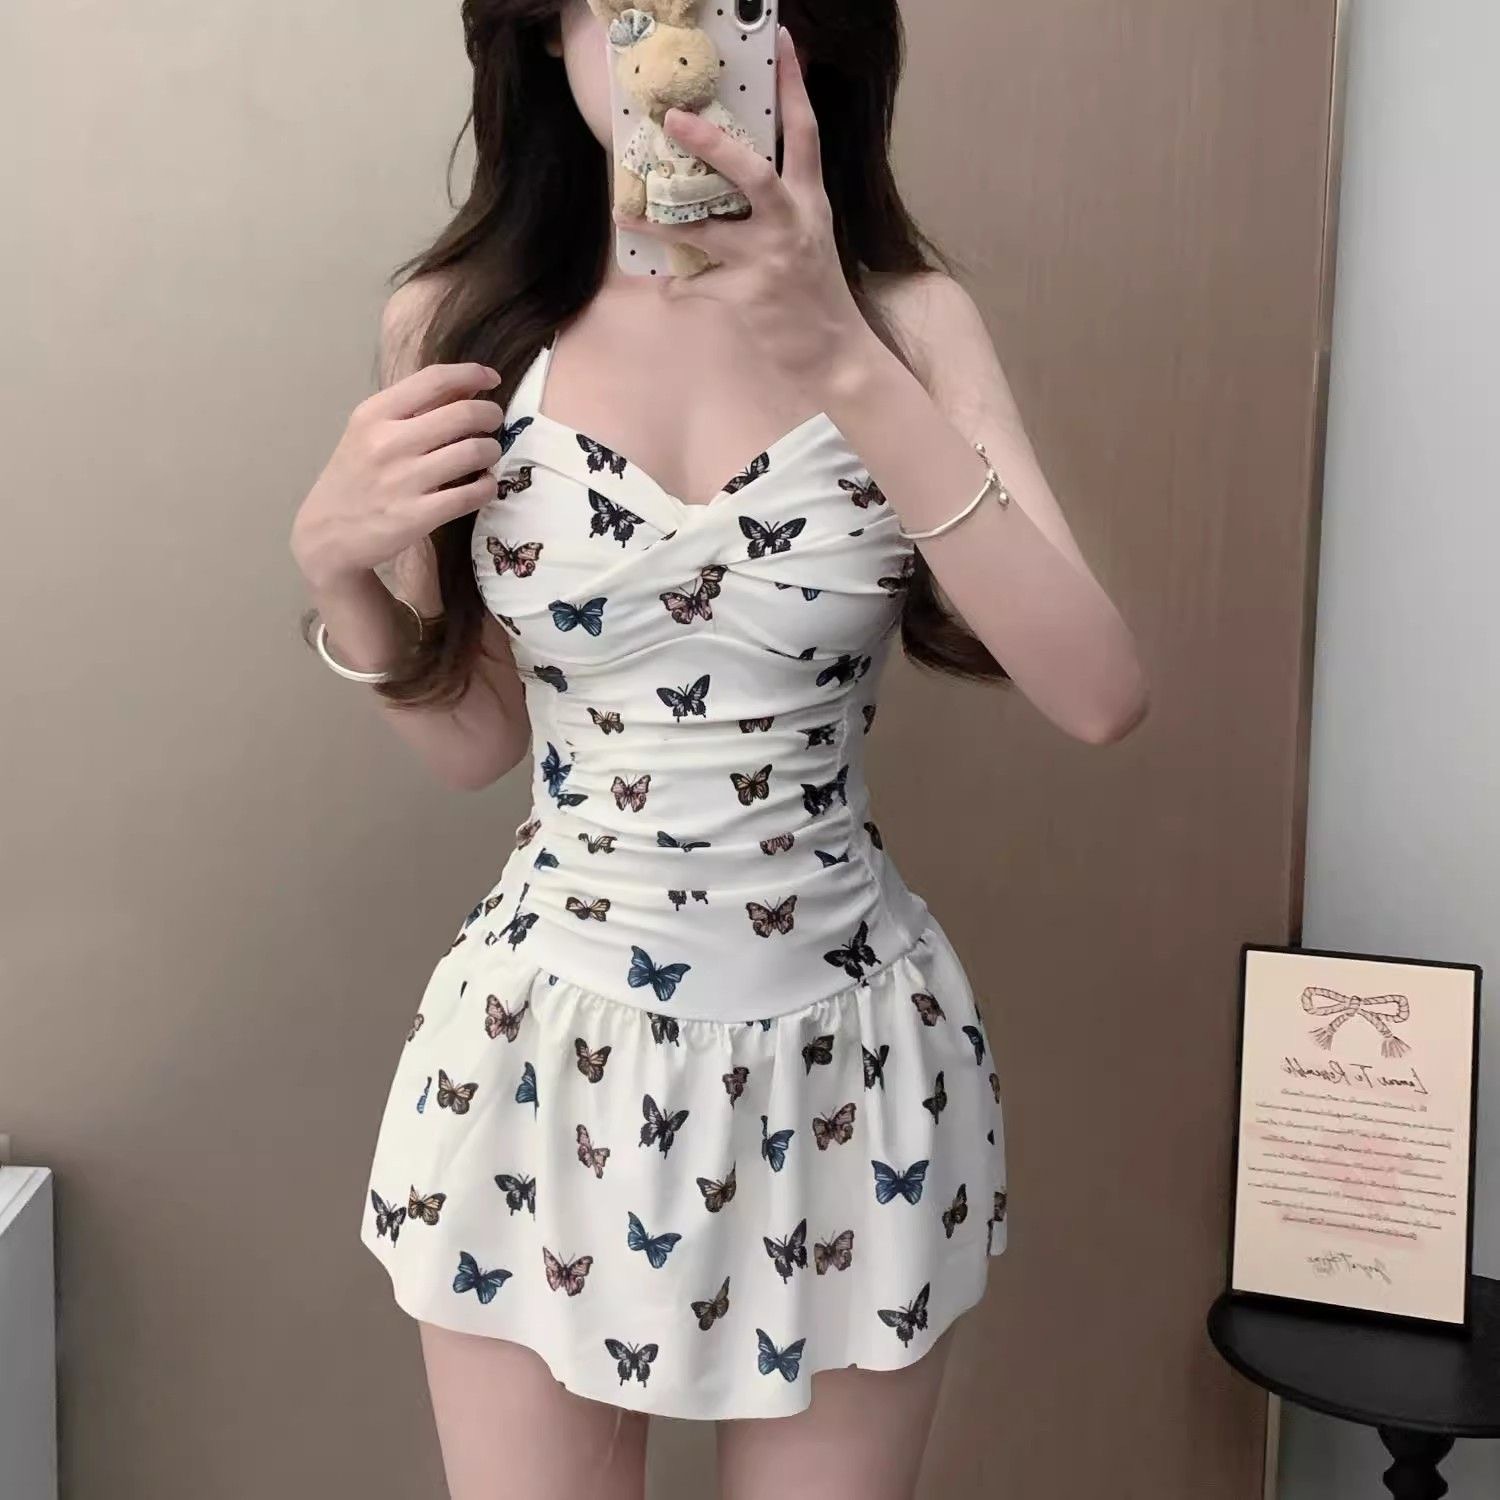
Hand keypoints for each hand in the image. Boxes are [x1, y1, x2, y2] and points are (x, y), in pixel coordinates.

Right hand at [289, 362, 503, 589]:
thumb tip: (467, 386)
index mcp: (374, 414)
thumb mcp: (369, 432)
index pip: (433, 379)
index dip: (471, 373)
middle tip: (493, 423)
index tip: (491, 378)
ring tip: (487, 456)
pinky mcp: (418, 516)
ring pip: (474, 452)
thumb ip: (413, 408)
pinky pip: (473, 494)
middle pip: (464, 414)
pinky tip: (483, 485)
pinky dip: (488, 486)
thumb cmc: (355, 478)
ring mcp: (404, 480)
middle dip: (491, 415)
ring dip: (492, 451)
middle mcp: (388, 442)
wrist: (327, 534)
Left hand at [618, 26, 878, 393]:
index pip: (805, 133)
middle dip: (713, 146)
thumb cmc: (815, 290)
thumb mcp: (806, 235)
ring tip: (624, 209)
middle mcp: (792, 225)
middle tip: (673, 120)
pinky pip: (698, 284)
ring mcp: (769, 262)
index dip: (794, 85)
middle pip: (754, 174)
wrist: (832, 352)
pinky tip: (665, 286)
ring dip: (660, 221)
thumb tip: (724, 175)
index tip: (780, 39)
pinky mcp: (747, 297)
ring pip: (706, 233)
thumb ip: (777, 204)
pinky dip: (680, 285)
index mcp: (810, 202)